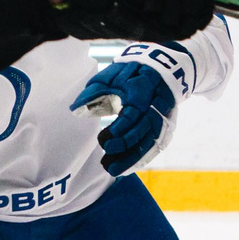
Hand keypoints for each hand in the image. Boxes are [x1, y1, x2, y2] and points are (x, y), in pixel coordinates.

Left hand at [70, 58, 178, 173]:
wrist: (157, 69)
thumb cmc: (127, 73)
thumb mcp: (109, 77)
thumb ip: (94, 93)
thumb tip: (74, 109)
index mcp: (141, 93)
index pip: (132, 116)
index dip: (119, 129)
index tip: (103, 140)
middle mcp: (155, 108)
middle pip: (142, 133)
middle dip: (124, 148)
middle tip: (105, 158)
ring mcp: (162, 119)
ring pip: (149, 143)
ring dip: (131, 159)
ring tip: (112, 170)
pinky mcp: (164, 127)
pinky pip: (153, 146)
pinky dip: (140, 158)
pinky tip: (125, 168)